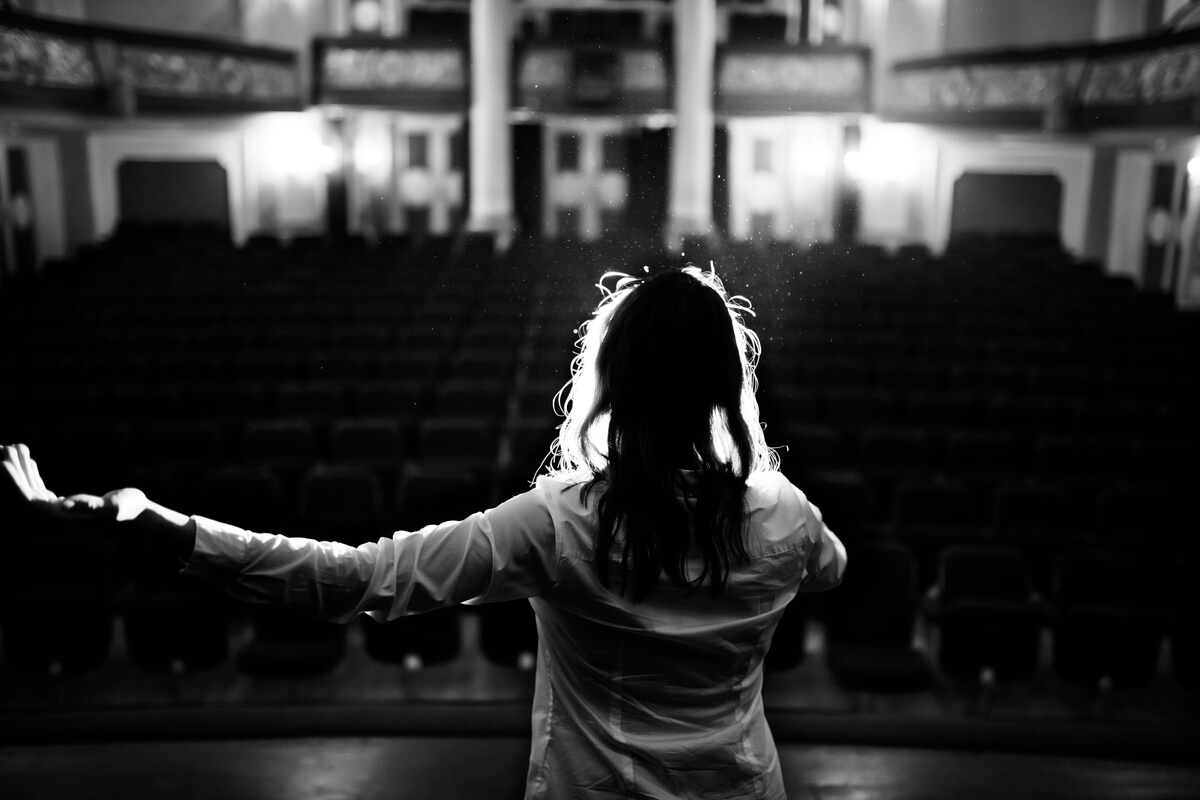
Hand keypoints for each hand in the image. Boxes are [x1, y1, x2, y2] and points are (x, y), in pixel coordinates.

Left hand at [2, 443, 147, 521]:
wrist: (140, 519)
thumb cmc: (128, 512)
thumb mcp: (112, 508)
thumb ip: (89, 506)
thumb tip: (63, 505)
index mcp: (60, 520)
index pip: (27, 500)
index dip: (13, 482)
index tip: (2, 461)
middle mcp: (54, 518)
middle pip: (24, 494)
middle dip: (13, 471)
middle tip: (4, 446)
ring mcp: (59, 513)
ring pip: (31, 489)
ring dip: (21, 469)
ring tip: (14, 446)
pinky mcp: (66, 507)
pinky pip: (41, 490)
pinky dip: (32, 474)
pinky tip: (30, 461)